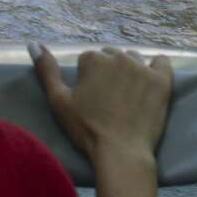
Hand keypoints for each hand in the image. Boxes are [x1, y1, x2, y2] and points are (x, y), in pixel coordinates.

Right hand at [33, 45, 172, 167]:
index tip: (91, 100)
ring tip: (127, 97)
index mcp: (93, 59)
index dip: (88, 80)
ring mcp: (142, 67)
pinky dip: (156, 69)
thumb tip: (34, 44)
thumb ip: (47, 71)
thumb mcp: (59, 101)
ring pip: (134, 60)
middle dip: (109, 73)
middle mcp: (118, 56)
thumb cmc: (86, 130)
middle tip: (109, 100)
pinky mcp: (162, 79)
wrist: (120, 152)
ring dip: (130, 72)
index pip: (89, 61)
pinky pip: (162, 62)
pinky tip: (149, 84)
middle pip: (112, 57)